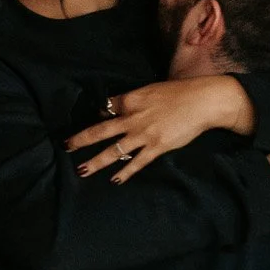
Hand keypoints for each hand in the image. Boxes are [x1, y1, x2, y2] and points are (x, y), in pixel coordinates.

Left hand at [67, 76, 254, 181]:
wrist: (203, 101)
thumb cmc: (180, 93)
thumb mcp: (152, 90)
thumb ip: (133, 100)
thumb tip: (115, 108)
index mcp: (131, 100)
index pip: (107, 109)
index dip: (98, 116)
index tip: (92, 123)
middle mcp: (133, 118)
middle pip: (100, 131)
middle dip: (81, 140)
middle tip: (66, 147)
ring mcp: (144, 134)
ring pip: (114, 150)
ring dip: (96, 162)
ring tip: (82, 170)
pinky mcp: (157, 147)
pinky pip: (137, 162)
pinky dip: (125, 172)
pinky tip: (115, 180)